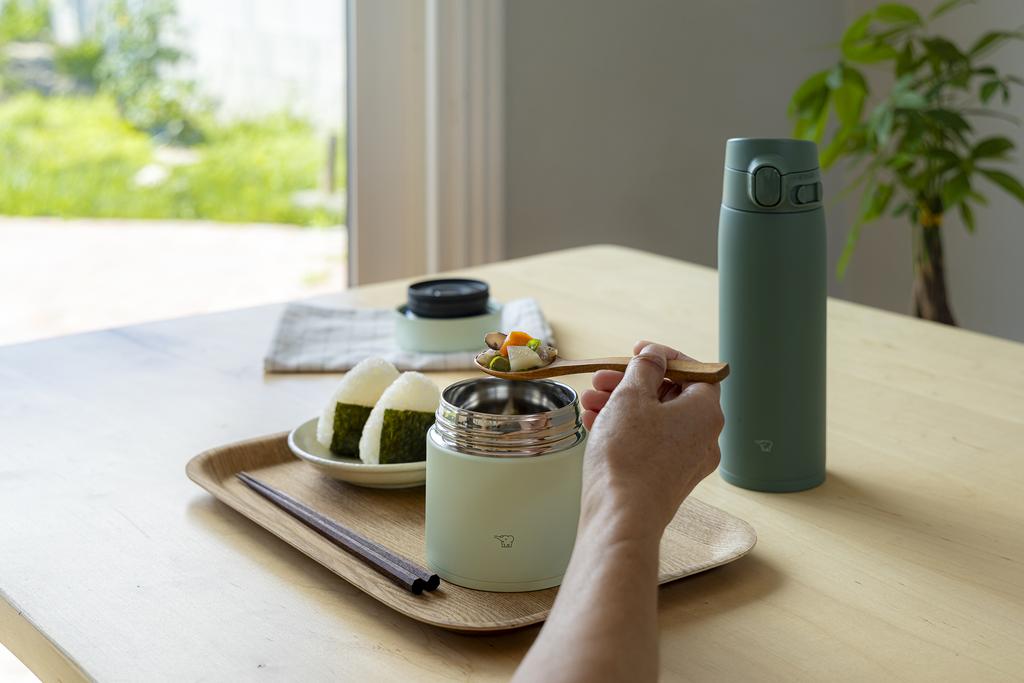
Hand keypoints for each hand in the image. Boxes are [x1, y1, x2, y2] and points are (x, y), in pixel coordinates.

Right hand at [579, 341, 723, 539]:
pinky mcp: (669, 481)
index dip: (664, 356)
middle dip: (632, 383)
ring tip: (590, 401)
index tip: (637, 352)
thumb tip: (655, 357)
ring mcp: (688, 462)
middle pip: (671, 395)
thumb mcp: (631, 397)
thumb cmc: (628, 455)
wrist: (621, 516)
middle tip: (603, 379)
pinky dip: (627, 430)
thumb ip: (644, 369)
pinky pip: (651, 444)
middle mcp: (705, 437)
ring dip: (623, 405)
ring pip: (657, 421)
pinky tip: (596, 423)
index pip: (694, 370)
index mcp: (706, 412)